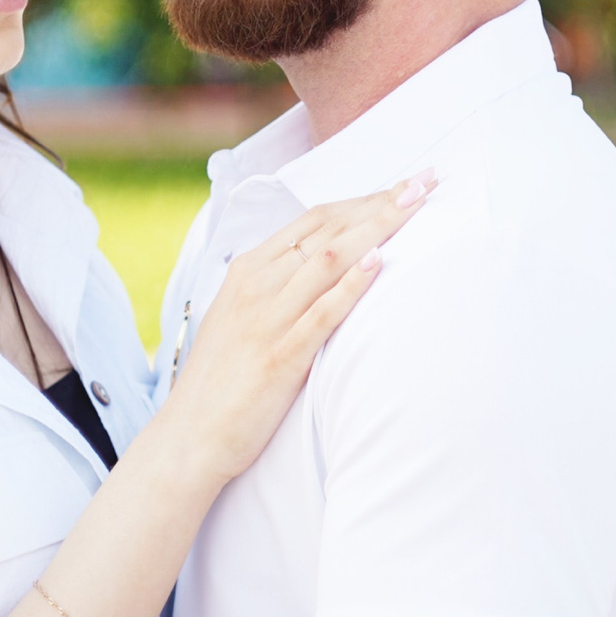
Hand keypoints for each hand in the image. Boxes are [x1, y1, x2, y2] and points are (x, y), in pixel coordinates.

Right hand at [159, 172, 433, 483]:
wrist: (190, 435)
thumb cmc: (223, 378)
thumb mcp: (242, 316)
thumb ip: (276, 285)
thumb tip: (317, 264)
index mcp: (249, 270)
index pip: (315, 220)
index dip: (362, 199)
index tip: (402, 186)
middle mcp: (258, 285)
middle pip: (329, 230)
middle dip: (380, 203)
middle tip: (425, 181)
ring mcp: (268, 320)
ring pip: (329, 260)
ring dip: (377, 228)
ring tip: (416, 204)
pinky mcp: (280, 358)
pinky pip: (320, 314)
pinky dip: (350, 285)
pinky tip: (378, 263)